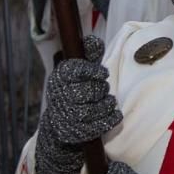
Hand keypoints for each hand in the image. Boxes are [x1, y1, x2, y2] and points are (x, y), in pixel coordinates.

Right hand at [35, 35, 121, 173]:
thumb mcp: (81, 69)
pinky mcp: (70, 133)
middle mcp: (58, 96)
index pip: (76, 70)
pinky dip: (109, 120)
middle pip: (88, 90)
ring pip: (92, 109)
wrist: (60, 120)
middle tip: (104, 89)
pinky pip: (94, 127)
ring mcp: (62, 116)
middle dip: (102, 89)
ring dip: (107, 105)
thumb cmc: (76, 87)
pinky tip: (115, 114)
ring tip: (109, 102)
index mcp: (59, 77)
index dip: (93, 71)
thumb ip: (89, 54)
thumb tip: (93, 41)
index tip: (103, 73)